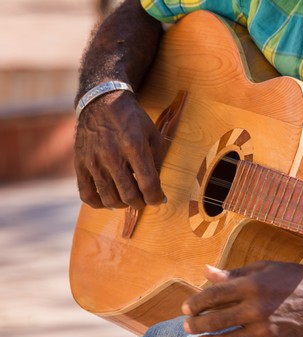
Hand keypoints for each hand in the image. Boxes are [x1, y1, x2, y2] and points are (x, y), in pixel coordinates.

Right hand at [74, 90, 164, 208]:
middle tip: (144, 199)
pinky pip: (87, 195)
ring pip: (109, 199)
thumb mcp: (152, 135)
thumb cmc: (132, 119)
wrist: (101, 101)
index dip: (156, 198)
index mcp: (134, 147)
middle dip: (141, 203)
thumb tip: (159, 192)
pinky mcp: (79, 164)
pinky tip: (108, 199)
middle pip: (129, 195)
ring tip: (128, 198)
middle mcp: (112, 156)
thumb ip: (156, 162)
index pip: (148, 185)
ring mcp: (93, 161)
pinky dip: (99, 203)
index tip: (159, 199)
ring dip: (123, 205)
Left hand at [182, 261, 302, 336]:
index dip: (196, 303)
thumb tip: (206, 271)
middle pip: (216, 321)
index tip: (186, 308)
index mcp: (252, 285)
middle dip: (197, 325)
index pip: (214, 295)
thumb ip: (234, 273)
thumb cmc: (293, 279)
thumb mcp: (265, 268)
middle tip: (187, 327)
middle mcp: (256, 308)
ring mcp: (265, 330)